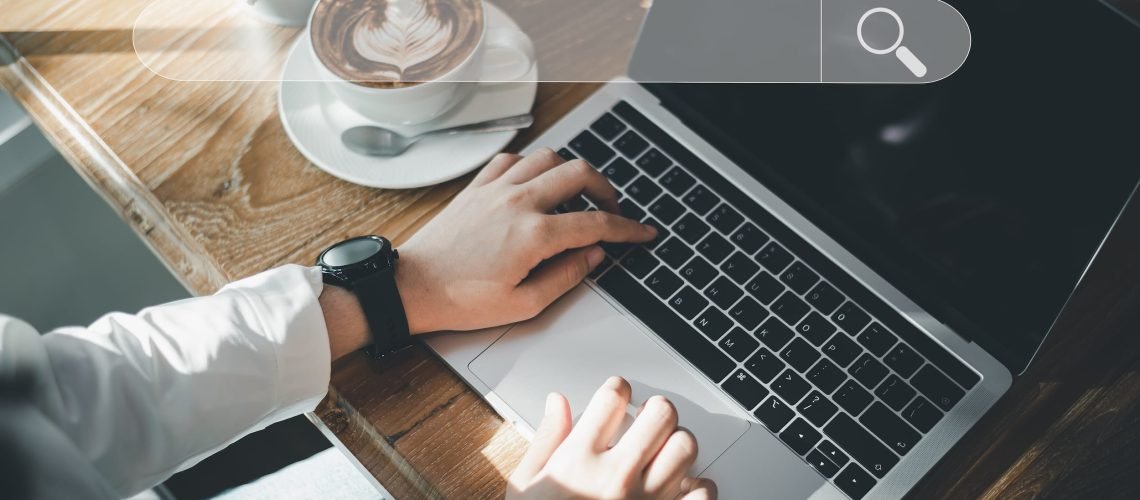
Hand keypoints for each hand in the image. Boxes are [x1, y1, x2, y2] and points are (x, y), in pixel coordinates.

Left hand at [396, 148, 656, 333]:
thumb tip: (593, 255)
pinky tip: (535, 186)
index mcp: (534, 235)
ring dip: (571, 173)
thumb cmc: (461, 301)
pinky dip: (533, 166)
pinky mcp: (476, 187)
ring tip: (576, 197)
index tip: (643, 232)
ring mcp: (496, 189)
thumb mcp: (524, 305)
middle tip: (612, 211)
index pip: (597, 223)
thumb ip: (567, 276)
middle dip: (606, 189)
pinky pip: (513, 159)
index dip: (628, 228)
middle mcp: (518, 202)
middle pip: (580, 173)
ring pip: (549, 157)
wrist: (411, 288)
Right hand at [507, 377, 716, 498]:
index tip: (616, 397)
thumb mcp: (524, 487)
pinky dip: (697, 489)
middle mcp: (616, 477)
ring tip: (661, 453)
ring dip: (675, 445)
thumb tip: (557, 402)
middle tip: (644, 421)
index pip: (613, 396)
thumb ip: (545, 440)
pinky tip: (677, 489)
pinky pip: (703, 494)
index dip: (616, 389)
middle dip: (653, 411)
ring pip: (686, 447)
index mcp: (578, 461)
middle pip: (661, 414)